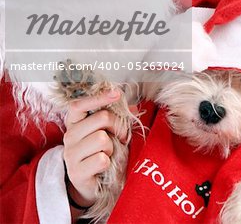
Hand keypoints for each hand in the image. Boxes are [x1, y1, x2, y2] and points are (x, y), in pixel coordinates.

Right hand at [63, 90, 126, 207]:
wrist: (93, 185)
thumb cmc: (102, 153)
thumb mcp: (110, 132)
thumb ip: (119, 117)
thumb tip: (133, 107)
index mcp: (75, 122)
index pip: (80, 104)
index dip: (98, 97)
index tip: (116, 93)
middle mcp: (69, 135)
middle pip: (101, 118)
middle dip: (119, 126)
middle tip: (122, 137)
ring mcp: (70, 154)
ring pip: (102, 138)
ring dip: (112, 147)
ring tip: (109, 153)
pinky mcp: (76, 172)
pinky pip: (101, 159)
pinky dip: (108, 162)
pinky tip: (104, 166)